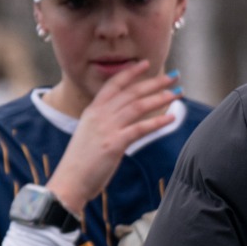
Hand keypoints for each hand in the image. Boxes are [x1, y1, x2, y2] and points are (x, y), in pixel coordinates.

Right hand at [47, 61, 180, 213]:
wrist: (69, 181)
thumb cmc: (80, 162)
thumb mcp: (88, 135)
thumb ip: (103, 123)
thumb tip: (121, 118)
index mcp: (91, 112)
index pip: (113, 85)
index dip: (130, 72)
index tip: (146, 64)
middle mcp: (98, 116)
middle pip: (131, 92)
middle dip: (154, 82)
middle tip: (174, 77)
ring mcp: (106, 129)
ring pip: (138, 106)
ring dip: (160, 98)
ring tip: (178, 94)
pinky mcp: (114, 144)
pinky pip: (141, 128)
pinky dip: (158, 122)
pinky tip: (172, 117)